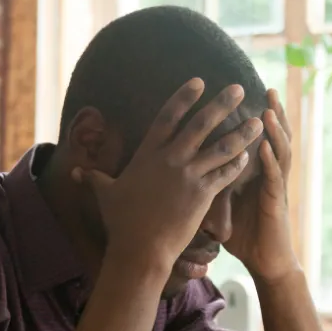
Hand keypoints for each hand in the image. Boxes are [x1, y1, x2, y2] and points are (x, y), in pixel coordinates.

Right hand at [73, 79, 262, 269]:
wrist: (140, 249)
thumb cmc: (121, 223)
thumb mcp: (104, 194)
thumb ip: (93, 178)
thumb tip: (73, 171)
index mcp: (148, 154)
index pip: (168, 117)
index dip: (184, 97)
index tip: (199, 81)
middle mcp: (171, 159)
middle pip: (201, 124)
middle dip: (221, 104)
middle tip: (238, 87)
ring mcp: (188, 176)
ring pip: (221, 147)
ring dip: (242, 132)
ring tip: (258, 120)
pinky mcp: (203, 195)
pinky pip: (225, 174)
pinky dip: (238, 163)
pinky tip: (250, 154)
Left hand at [224, 89, 299, 282]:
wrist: (264, 262)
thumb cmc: (244, 235)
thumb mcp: (224, 205)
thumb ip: (211, 186)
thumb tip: (186, 176)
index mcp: (254, 173)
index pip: (256, 138)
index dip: (254, 117)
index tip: (248, 96)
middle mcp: (267, 175)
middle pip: (273, 137)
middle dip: (273, 113)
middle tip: (269, 89)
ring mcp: (274, 187)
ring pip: (279, 152)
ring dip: (276, 131)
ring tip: (269, 110)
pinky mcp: (275, 203)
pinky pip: (274, 178)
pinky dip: (270, 161)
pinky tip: (263, 147)